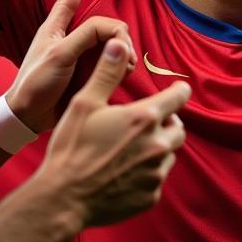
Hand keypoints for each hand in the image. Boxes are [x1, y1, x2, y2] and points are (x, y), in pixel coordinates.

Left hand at [6, 0, 134, 132]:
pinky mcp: (86, 74)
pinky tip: (121, 78)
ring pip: (113, 49)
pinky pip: (109, 66)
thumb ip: (80, 27)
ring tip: (125, 72)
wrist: (28, 118)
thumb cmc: (37, 82)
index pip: (102, 24)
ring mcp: (81, 57)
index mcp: (63, 29)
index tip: (125, 51)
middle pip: (111, 33)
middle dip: (124, 46)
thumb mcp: (60, 54)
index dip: (117, 34)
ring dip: (124, 58)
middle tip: (128, 65)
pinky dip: (119, 69)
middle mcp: (74, 39)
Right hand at [40, 36, 190, 228]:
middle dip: (168, 123)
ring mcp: (155, 174)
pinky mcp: (150, 196)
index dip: (179, 91)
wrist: (62, 198)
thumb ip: (107, 73)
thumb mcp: (85, 103)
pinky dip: (147, 174)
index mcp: (144, 118)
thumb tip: (118, 43)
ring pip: (168, 155)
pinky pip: (156, 180)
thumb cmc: (71, 147)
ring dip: (157, 149)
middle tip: (149, 123)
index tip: (178, 89)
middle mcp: (157, 145)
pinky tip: (125, 173)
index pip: (178, 98)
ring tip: (133, 149)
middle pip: (178, 129)